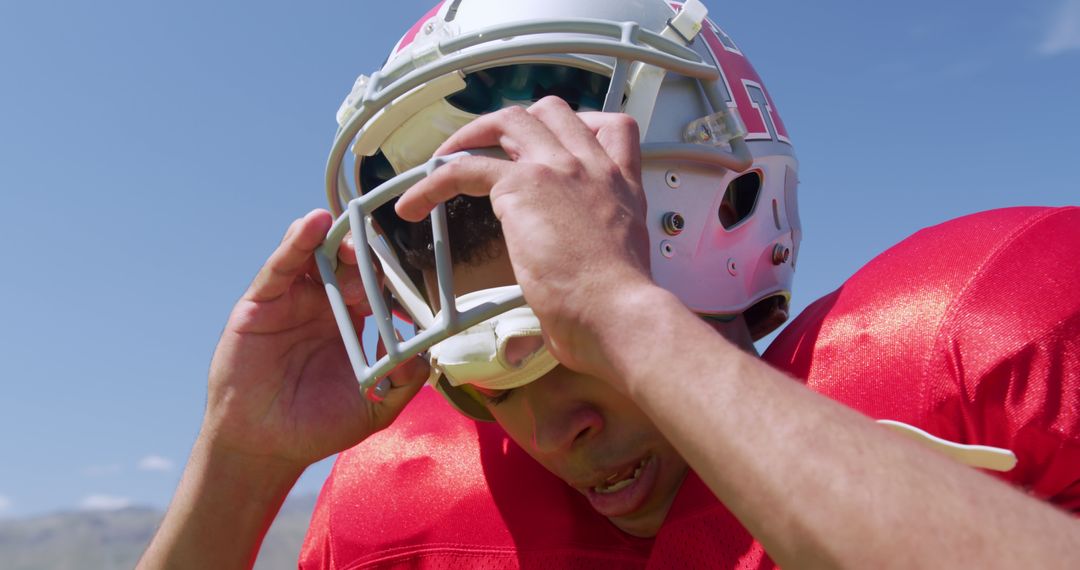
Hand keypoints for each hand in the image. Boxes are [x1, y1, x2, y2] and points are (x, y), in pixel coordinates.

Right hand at [203, 209, 426, 470]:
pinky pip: (281, 265)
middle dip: (367, 254)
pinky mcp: (261, 301)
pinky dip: (297, 241)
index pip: (375, 287)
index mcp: (350, 322)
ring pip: (316, 255)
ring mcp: (292, 300)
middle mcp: (322, 304)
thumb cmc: (316, 426)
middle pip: (348, 264)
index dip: (392, 277)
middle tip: (383, 250)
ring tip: (353, 236)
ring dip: (336, 240)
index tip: (413, 271)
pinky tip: (313, 224)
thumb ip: (403, 384)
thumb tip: (423, 358)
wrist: (263, 445)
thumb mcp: (373, 408)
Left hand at [395, 96, 655, 379]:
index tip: (554, 145)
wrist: (620, 314)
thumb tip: (550, 321)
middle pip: (553, 111)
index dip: (579, 126)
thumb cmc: (619, 311)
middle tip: (488, 149)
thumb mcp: (614, 271)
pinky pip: (465, 167)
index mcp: (621, 188)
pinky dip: (432, 182)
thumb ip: (586, 267)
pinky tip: (414, 205)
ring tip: (443, 161)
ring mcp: (559, 170)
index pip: (614, 128)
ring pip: (509, 122)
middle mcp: (594, 169)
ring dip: (471, 136)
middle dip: (515, 124)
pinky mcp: (524, 186)